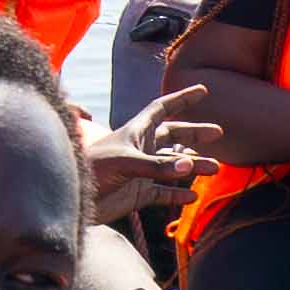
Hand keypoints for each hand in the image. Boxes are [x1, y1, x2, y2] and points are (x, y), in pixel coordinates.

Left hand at [85, 92, 217, 227]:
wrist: (71, 198)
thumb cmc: (92, 170)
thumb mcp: (125, 163)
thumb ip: (157, 166)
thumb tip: (189, 166)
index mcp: (136, 132)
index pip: (162, 109)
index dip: (182, 99)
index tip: (203, 90)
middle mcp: (140, 149)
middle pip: (173, 136)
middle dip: (194, 134)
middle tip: (218, 134)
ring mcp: (140, 172)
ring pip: (173, 166)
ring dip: (193, 166)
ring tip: (214, 169)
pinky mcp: (137, 195)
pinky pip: (163, 193)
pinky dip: (178, 195)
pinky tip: (193, 197)